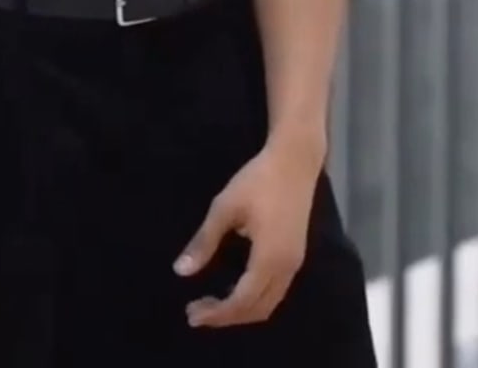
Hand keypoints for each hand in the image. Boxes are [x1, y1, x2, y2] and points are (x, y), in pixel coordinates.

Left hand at [174, 137, 319, 329]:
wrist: (296, 160)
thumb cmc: (258, 180)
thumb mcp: (226, 207)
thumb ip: (205, 241)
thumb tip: (181, 271)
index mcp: (269, 259)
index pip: (241, 301)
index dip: (217, 313)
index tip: (192, 314)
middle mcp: (286, 269)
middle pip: (258, 310)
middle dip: (227, 316)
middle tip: (197, 311)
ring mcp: (295, 263)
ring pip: (269, 303)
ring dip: (242, 310)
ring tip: (213, 304)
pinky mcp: (296, 255)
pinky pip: (275, 291)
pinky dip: (254, 299)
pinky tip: (235, 287)